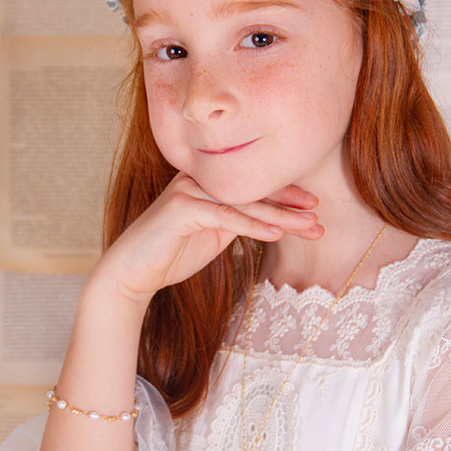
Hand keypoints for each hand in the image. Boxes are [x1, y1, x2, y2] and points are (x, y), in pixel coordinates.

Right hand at [89, 175, 321, 304]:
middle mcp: (198, 178)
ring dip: (280, 216)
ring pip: (244, 202)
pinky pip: (226, 217)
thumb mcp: (213, 234)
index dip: (284, 193)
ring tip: (309, 226)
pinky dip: (253, 226)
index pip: (252, 184)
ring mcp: (189, 190)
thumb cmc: (171, 253)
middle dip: (289, 203)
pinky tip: (277, 234)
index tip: (313, 205)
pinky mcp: (182, 208)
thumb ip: (237, 220)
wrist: (131, 272)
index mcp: (206, 181)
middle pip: (252, 189)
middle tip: (318, 214)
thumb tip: (274, 218)